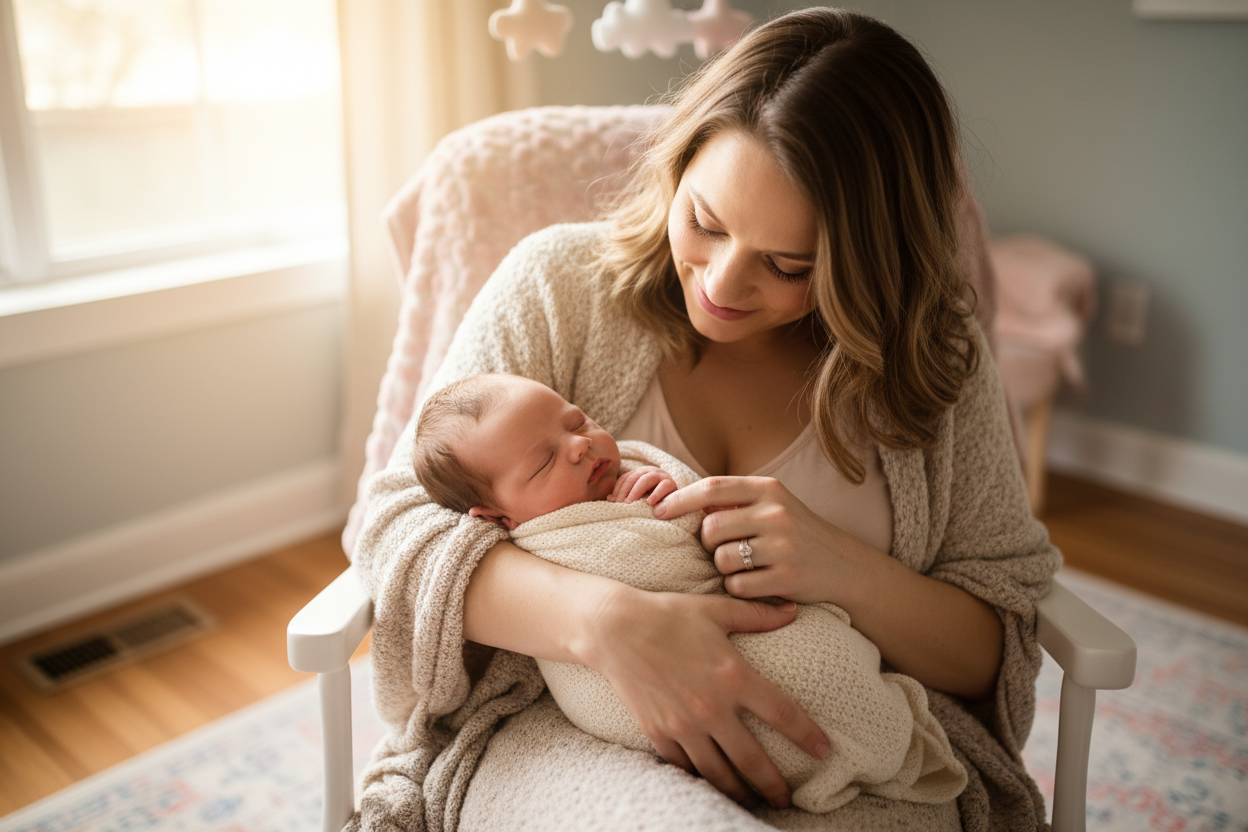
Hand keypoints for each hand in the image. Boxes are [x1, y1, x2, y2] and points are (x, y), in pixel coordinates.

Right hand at [579, 584, 829, 808]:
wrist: (614, 629)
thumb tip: (791, 610)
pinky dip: (700, 779)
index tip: (824, 751)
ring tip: (752, 801)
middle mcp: (711, 707)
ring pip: (718, 773)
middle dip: (773, 785)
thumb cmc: (668, 614)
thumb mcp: (716, 610)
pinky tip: (710, 784)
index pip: (782, 714)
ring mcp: (683, 724)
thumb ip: (757, 615)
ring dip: (739, 791)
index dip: (807, 736)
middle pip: (752, 759)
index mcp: (733, 675)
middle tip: (787, 799)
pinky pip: (685, 766)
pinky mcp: (658, 732)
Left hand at [608, 465, 678, 505]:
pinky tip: (649, 503)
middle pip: (632, 478)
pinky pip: (663, 486)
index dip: (617, 490)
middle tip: (619, 505)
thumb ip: (625, 496)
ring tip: (630, 504)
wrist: (679, 499)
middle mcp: (649, 471)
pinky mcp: (672, 484)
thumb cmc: (654, 500)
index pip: (625, 479)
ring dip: (635, 492)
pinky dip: (656, 494)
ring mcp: (661, 476)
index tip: (613, 502)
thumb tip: (609, 499)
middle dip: (624, 492)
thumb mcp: (639, 498)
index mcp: (639, 473)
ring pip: (645, 479)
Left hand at [654, 476, 859, 606]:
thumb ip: (733, 502)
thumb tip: (676, 501)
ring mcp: (783, 545)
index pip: (711, 488)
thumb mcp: (772, 506)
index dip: (679, 499)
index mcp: (768, 489)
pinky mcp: (787, 577)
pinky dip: (739, 589)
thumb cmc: (796, 534)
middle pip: (710, 529)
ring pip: (721, 560)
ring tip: (746, 567)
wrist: (845, 567)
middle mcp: (776, 512)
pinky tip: (758, 584)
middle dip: (708, 545)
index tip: (658, 510)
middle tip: (722, 550)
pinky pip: (738, 586)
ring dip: (724, 569)